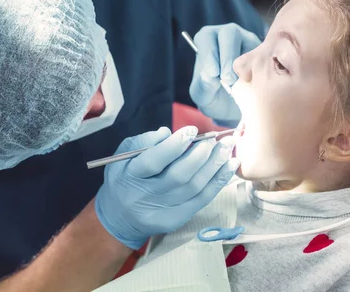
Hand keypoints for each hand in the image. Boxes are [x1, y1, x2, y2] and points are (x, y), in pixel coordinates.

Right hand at [95, 126, 238, 249]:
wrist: (120, 216)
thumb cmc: (125, 178)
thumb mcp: (123, 155)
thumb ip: (144, 141)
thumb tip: (168, 133)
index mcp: (130, 175)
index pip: (153, 161)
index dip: (174, 146)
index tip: (192, 130)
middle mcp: (146, 195)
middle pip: (178, 176)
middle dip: (201, 155)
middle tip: (214, 139)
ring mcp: (163, 210)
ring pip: (194, 187)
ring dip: (215, 166)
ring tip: (227, 148)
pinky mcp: (177, 219)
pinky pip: (202, 199)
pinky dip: (219, 181)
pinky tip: (229, 165)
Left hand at [189, 23, 260, 126]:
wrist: (235, 111)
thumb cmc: (215, 99)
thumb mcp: (204, 96)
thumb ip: (203, 84)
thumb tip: (209, 73)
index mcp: (208, 41)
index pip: (205, 36)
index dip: (208, 53)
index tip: (212, 73)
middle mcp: (227, 36)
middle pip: (229, 33)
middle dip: (227, 57)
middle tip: (227, 79)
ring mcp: (248, 40)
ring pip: (248, 40)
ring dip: (245, 61)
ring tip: (241, 83)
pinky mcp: (265, 51)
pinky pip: (265, 53)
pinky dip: (260, 66)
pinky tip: (256, 82)